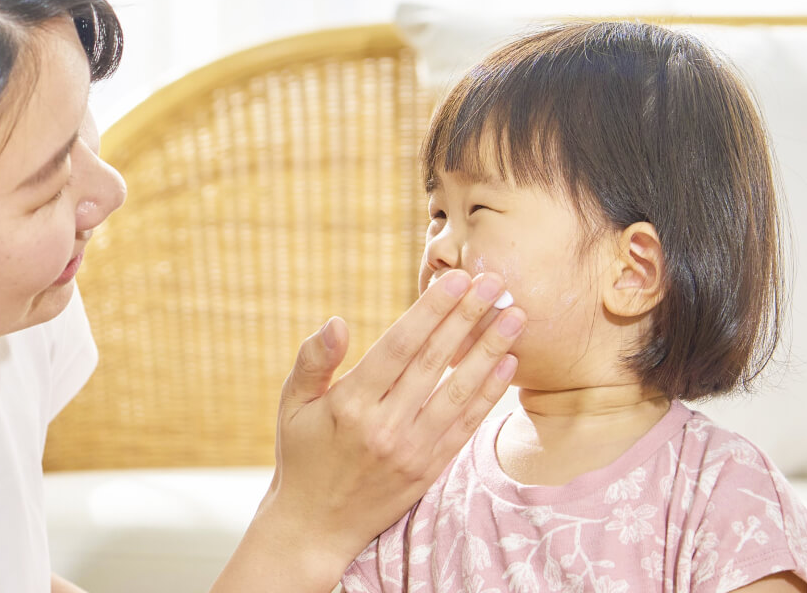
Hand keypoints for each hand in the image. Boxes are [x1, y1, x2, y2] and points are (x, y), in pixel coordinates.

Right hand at [213, 269, 523, 592]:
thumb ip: (313, 360)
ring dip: (490, 350)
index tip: (455, 279)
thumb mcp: (291, 403)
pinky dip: (489, 393)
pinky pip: (466, 425)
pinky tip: (506, 363)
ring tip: (514, 316)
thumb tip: (337, 322)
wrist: (315, 526)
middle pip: (435, 361)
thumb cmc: (302, 455)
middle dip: (468, 317)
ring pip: (459, 390)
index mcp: (349, 404)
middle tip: (495, 282)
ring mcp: (412, 450)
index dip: (430, 310)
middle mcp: (384, 426)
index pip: (399, 347)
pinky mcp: (430, 469)